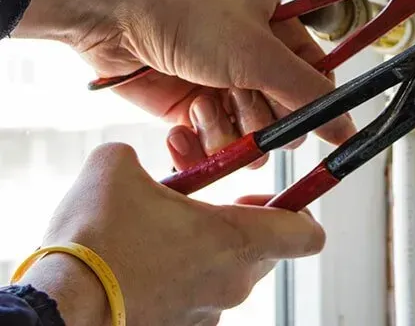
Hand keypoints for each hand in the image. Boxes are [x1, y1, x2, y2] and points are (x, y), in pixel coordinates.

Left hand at [13, 0, 354, 168]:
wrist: (118, 18)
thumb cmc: (191, 18)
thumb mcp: (261, 55)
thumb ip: (308, 95)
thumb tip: (347, 128)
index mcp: (279, 36)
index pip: (316, 83)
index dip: (311, 107)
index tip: (301, 120)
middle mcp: (254, 64)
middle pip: (284, 119)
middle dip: (262, 121)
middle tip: (241, 99)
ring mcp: (222, 89)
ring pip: (249, 140)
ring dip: (227, 132)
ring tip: (203, 105)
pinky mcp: (190, 112)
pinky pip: (212, 149)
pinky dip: (199, 147)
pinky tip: (182, 128)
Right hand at [19, 144, 324, 325]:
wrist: (56, 310)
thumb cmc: (95, 241)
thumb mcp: (116, 169)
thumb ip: (138, 157)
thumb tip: (129, 161)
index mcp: (237, 239)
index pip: (307, 234)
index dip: (303, 211)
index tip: (289, 196)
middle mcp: (233, 283)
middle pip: (268, 251)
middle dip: (246, 226)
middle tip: (212, 209)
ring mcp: (207, 315)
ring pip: (228, 276)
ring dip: (208, 254)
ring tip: (164, 237)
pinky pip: (195, 300)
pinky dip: (181, 281)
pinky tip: (144, 267)